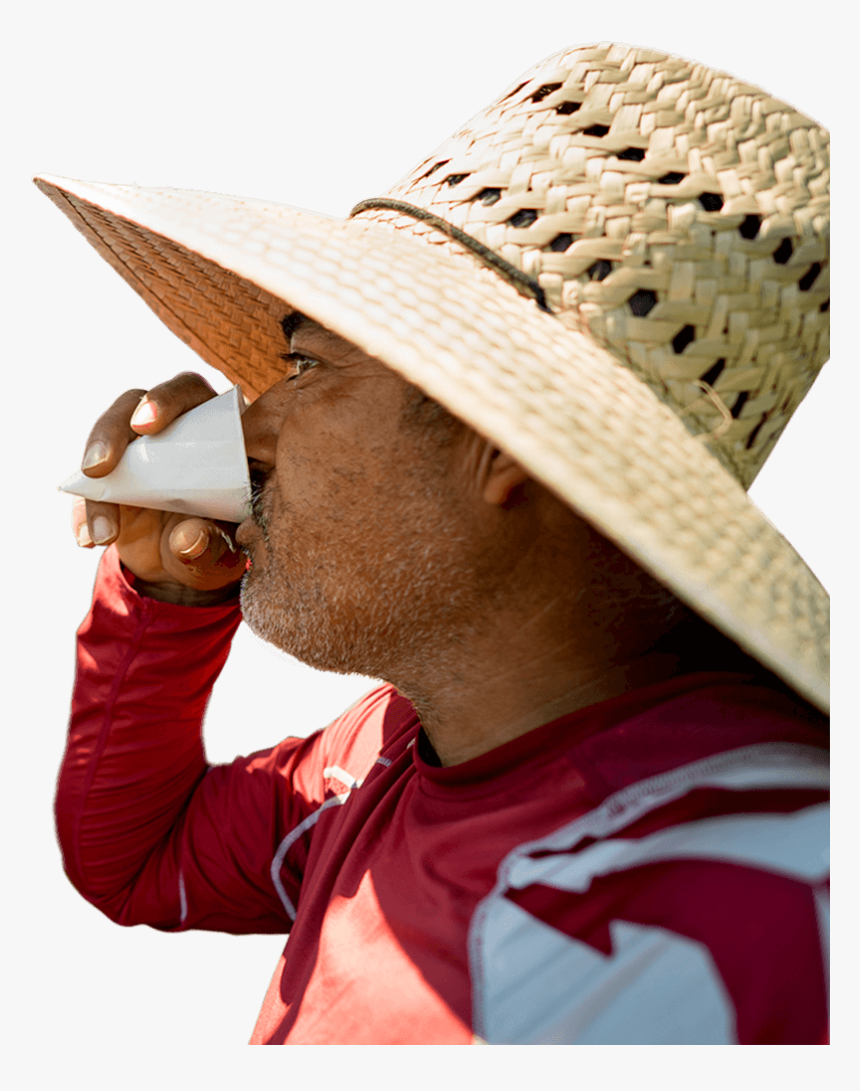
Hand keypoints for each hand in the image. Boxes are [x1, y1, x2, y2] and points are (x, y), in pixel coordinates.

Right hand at [73, 373, 246, 603]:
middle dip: (111, 434)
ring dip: (93, 485)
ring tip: (104, 532)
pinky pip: (84, 490)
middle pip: (131, 406)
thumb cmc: (219, 538)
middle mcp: (165, 427)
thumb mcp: (223, 547)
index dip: (165, 400)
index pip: (186, 392)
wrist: (188, 564)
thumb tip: (188, 540)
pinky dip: (83, 515)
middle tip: (99, 467)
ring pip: (102, 446)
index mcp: (208, 424)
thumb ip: (212, 543)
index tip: (145, 425)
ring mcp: (131, 451)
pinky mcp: (106, 479)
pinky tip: (88, 540)